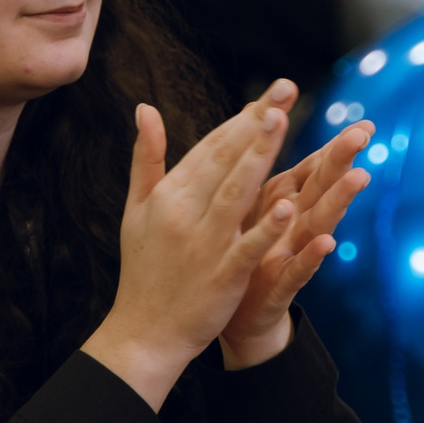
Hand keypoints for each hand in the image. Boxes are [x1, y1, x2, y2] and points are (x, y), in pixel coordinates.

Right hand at [84, 84, 302, 407]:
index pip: (211, 148)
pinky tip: (288, 207)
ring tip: (280, 123)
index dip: (242, 118)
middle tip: (284, 91)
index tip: (272, 93)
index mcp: (169, 194)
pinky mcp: (221, 276)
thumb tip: (144, 108)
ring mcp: (203, 244)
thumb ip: (146, 158)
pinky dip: (265, 228)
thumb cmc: (143, 268)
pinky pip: (246, 247)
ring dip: (258, 157)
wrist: (143, 332)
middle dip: (255, 123)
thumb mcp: (135, 208)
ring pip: (236, 193)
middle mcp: (185, 213)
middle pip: (225, 161)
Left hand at [220, 99, 373, 365]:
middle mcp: (293, 225)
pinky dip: (311, 256)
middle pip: (321, 188)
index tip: (363, 120)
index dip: (332, 145)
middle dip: (342, 159)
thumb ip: (252, 167)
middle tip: (365, 133)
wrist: (231, 314)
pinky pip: (298, 270)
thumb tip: (254, 120)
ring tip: (359, 177)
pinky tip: (326, 243)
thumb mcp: (242, 205)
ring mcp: (290, 254)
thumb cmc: (238, 253)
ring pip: (318, 223)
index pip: (311, 168)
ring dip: (338, 201)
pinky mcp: (279, 285)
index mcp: (281, 202)